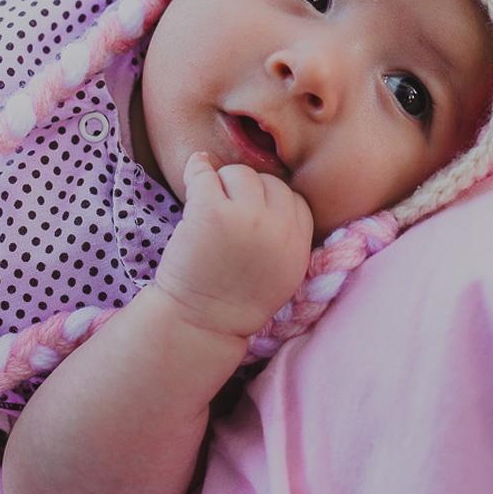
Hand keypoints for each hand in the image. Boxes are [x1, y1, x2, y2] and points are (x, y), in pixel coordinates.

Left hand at [153, 152, 313, 339]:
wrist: (199, 324)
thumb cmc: (234, 301)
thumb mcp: (282, 275)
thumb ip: (288, 239)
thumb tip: (275, 197)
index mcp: (299, 245)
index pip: (295, 199)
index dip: (271, 204)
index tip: (251, 215)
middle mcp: (278, 229)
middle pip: (269, 182)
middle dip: (246, 193)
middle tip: (225, 214)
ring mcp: (247, 218)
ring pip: (240, 173)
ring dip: (222, 184)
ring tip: (209, 210)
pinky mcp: (212, 212)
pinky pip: (205, 173)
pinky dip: (196, 169)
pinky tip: (193, 173)